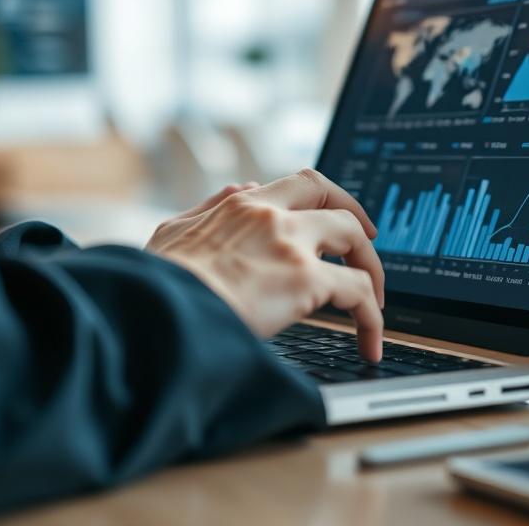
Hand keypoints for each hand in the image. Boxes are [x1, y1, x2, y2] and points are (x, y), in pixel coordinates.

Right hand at [147, 169, 384, 360]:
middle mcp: (268, 214)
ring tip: (376, 304)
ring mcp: (289, 242)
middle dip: (357, 224)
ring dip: (372, 270)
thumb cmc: (153, 284)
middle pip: (333, 200)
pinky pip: (359, 292)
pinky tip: (370, 344)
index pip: (297, 185)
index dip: (325, 199)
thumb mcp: (172, 234)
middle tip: (368, 248)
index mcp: (239, 206)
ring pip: (355, 238)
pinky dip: (373, 317)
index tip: (336, 216)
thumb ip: (208, 209)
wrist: (154, 309)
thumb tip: (241, 189)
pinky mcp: (304, 278)